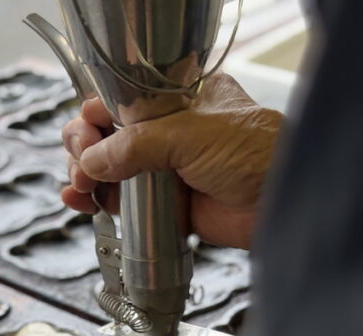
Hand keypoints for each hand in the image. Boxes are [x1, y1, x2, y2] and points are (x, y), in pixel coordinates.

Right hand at [61, 73, 282, 249]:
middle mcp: (166, 132)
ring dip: (84, 175)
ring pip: (106, 168)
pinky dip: (94, 200)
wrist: (283, 206)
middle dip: (85, 148)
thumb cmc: (258, 155)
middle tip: (83, 164)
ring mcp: (161, 168)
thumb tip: (92, 161)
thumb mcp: (191, 134)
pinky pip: (117, 200)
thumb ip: (135, 145)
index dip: (96, 116)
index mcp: (176, 99)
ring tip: (81, 187)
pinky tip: (81, 200)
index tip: (87, 135)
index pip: (119, 100)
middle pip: (105, 135)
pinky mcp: (159, 203)